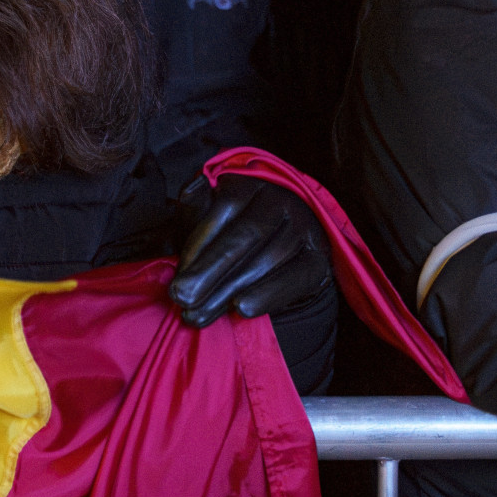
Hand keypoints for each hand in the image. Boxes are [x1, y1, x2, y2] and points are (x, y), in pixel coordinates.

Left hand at [170, 174, 334, 328]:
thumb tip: (191, 192)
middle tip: (183, 298)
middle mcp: (283, 199)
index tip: (176, 275)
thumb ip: (197, 208)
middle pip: (246, 234)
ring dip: (230, 290)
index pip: (225, 208)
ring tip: (200, 314)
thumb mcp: (209, 218)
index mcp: (252, 183)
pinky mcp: (320, 258)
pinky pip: (296, 278)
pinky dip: (268, 295)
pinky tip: (241, 309)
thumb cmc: (233, 235)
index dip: (199, 244)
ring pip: (267, 259)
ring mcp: (305, 227)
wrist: (280, 259)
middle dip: (210, 270)